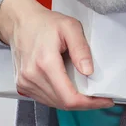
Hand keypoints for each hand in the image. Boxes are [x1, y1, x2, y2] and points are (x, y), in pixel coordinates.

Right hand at [0, 0, 114, 109]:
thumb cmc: (45, 23)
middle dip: (84, 103)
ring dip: (71, 100)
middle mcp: (32, 76)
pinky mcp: (22, 85)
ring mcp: (25, 82)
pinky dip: (59, 96)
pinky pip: (44, 98)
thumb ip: (81, 49)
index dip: (89, 103)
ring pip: (54, 103)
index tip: (104, 100)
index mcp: (45, 62)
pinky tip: (67, 86)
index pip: (69, 97)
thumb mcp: (70, 27)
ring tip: (85, 90)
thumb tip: (88, 71)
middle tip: (98, 96)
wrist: (21, 22)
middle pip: (63, 103)